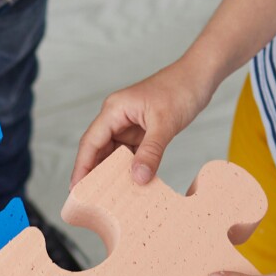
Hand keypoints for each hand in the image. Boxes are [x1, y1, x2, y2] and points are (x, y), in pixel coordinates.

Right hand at [72, 58, 216, 185]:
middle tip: (90, 200)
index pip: (91, 142)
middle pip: (98, 150)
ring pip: (113, 154)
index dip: (82, 167)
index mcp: (114, 110)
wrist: (199, 76)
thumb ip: (151, 152)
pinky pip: (130, 154)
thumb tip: (138, 178)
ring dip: (112, 173)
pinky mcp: (141, 132)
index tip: (76, 189)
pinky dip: (129, 169)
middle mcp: (117, 118)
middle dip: (94, 174)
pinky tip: (131, 184)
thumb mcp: (165, 123)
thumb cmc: (180, 89)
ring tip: (108, 197)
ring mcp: (128, 125)